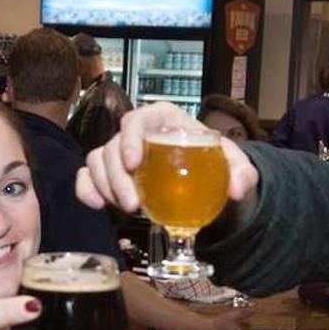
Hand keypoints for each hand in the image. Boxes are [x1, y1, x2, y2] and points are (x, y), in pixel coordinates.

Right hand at [75, 102, 259, 214]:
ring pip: (97, 161)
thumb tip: (238, 189)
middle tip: (132, 206)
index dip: (130, 138)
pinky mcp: (112, 174)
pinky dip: (87, 189)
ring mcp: (121, 154)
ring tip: (126, 209)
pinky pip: (88, 177)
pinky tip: (96, 205)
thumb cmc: (214, 163)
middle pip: (112, 145)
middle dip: (116, 176)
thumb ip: (242, 173)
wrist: (205, 181)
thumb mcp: (233, 164)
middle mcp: (137, 134)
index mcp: (163, 120)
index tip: (134, 163)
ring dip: (105, 186)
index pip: (137, 120)